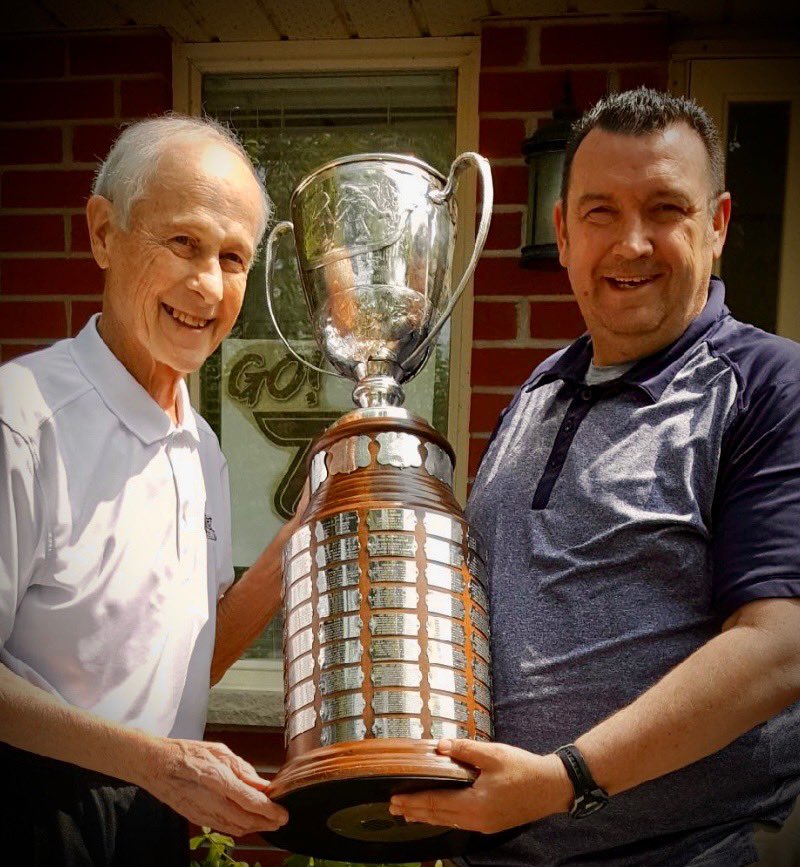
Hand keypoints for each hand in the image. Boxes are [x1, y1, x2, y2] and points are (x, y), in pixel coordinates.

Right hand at [140, 737, 288, 835]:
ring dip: (254, 828)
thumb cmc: (188, 753)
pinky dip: (239, 828)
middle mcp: (211, 799)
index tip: (284, 814)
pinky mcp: (196, 819)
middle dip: (267, 823)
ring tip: (269, 823)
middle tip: (281, 820)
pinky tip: (247, 823)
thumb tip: (264, 784)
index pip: (251, 801)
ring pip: (235, 828)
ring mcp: (202, 813)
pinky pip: (223, 828)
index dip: (270, 811)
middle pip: (246, 820)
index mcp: (218, 778)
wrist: (156, 766)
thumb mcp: (220, 752)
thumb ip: (243, 770)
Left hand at [389, 739, 571, 833]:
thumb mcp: (493, 754)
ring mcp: (484, 824)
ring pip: (448, 821)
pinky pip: (459, 822)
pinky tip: (438, 813)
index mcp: (475, 804)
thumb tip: (441, 746)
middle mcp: (477, 819)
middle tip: (394, 808)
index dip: (414, 801)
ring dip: (427, 816)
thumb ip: (465, 750)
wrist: (551, 787)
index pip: (436, 803)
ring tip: (409, 814)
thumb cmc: (523, 769)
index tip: (395, 799)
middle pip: (439, 816)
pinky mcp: (490, 822)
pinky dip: (443, 817)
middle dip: (415, 811)